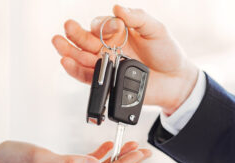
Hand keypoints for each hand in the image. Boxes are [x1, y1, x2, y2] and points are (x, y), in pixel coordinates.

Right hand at [52, 5, 198, 114]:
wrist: (176, 81)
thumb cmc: (168, 53)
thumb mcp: (156, 30)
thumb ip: (137, 18)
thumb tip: (117, 7)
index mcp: (118, 33)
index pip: (101, 26)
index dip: (101, 26)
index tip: (113, 29)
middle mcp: (109, 48)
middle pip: (86, 40)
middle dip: (75, 34)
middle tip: (67, 28)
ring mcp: (107, 66)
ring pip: (82, 58)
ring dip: (69, 51)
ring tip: (58, 44)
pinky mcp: (107, 82)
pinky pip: (88, 77)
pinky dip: (76, 71)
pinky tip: (67, 62)